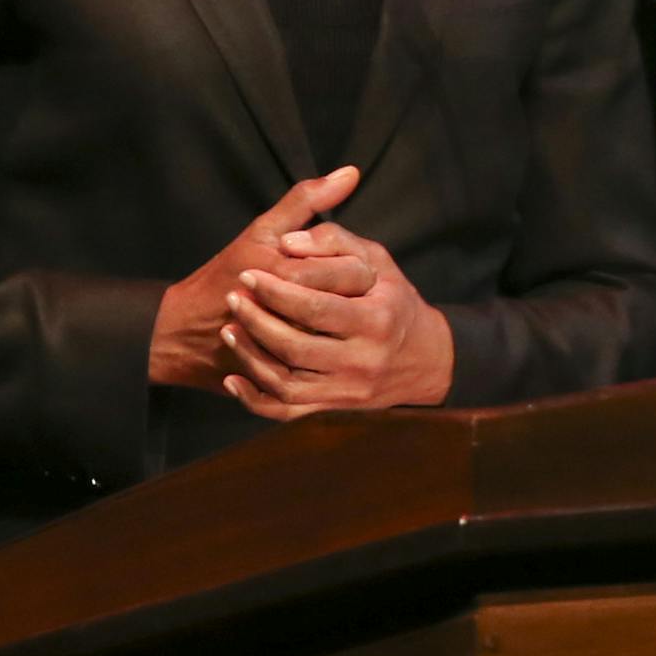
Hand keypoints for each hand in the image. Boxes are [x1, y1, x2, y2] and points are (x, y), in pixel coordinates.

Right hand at [148, 167, 376, 391]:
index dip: (355, 270)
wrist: (182, 333)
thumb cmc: (224, 274)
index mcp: (289, 271)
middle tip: (338, 297)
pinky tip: (320, 347)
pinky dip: (324, 360)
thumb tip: (351, 173)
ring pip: (341, 342)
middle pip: (352, 308)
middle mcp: (292, 314)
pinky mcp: (283, 378)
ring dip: (340, 332)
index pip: (355, 272)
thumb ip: (307, 201)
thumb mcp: (263, 231)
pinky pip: (320, 372)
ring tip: (333, 321)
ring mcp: (288, 350)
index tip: (340, 270)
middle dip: (349, 301)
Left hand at [220, 226, 454, 418]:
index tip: (248, 273)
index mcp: (376, 319)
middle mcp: (363, 360)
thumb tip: (288, 242)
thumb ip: (334, 242)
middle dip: (257, 320)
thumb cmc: (394, 299)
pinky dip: (256, 400)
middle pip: (296, 346)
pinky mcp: (337, 410)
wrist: (425, 359)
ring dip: (251, 357)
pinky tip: (235, 379)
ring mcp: (349, 391)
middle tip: (233, 298)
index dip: (276, 290)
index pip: (315, 306)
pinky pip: (288, 413)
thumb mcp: (376, 261)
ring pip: (286, 382)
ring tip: (230, 330)